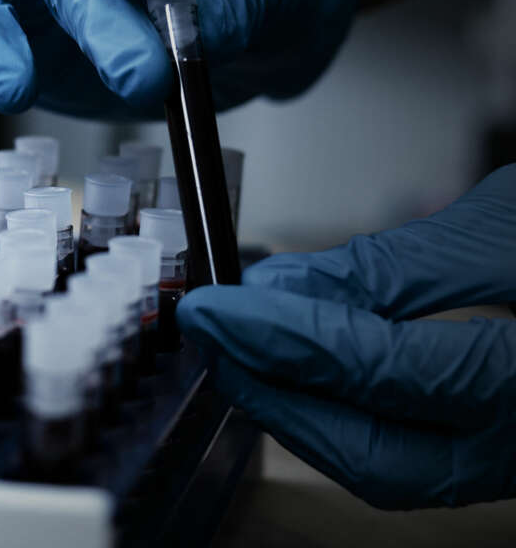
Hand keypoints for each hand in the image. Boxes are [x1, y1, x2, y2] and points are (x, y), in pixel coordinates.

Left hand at [177, 164, 515, 508]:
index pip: (385, 368)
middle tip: (211, 333)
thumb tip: (282, 286)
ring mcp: (514, 457)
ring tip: (237, 348)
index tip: (214, 304)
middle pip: (374, 453)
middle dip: (275, 393)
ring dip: (295, 410)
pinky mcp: (495, 453)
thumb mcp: (509, 228)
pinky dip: (336, 414)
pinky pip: (405, 456)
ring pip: (383, 468)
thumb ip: (393, 268)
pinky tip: (294, 367)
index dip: (284, 336)